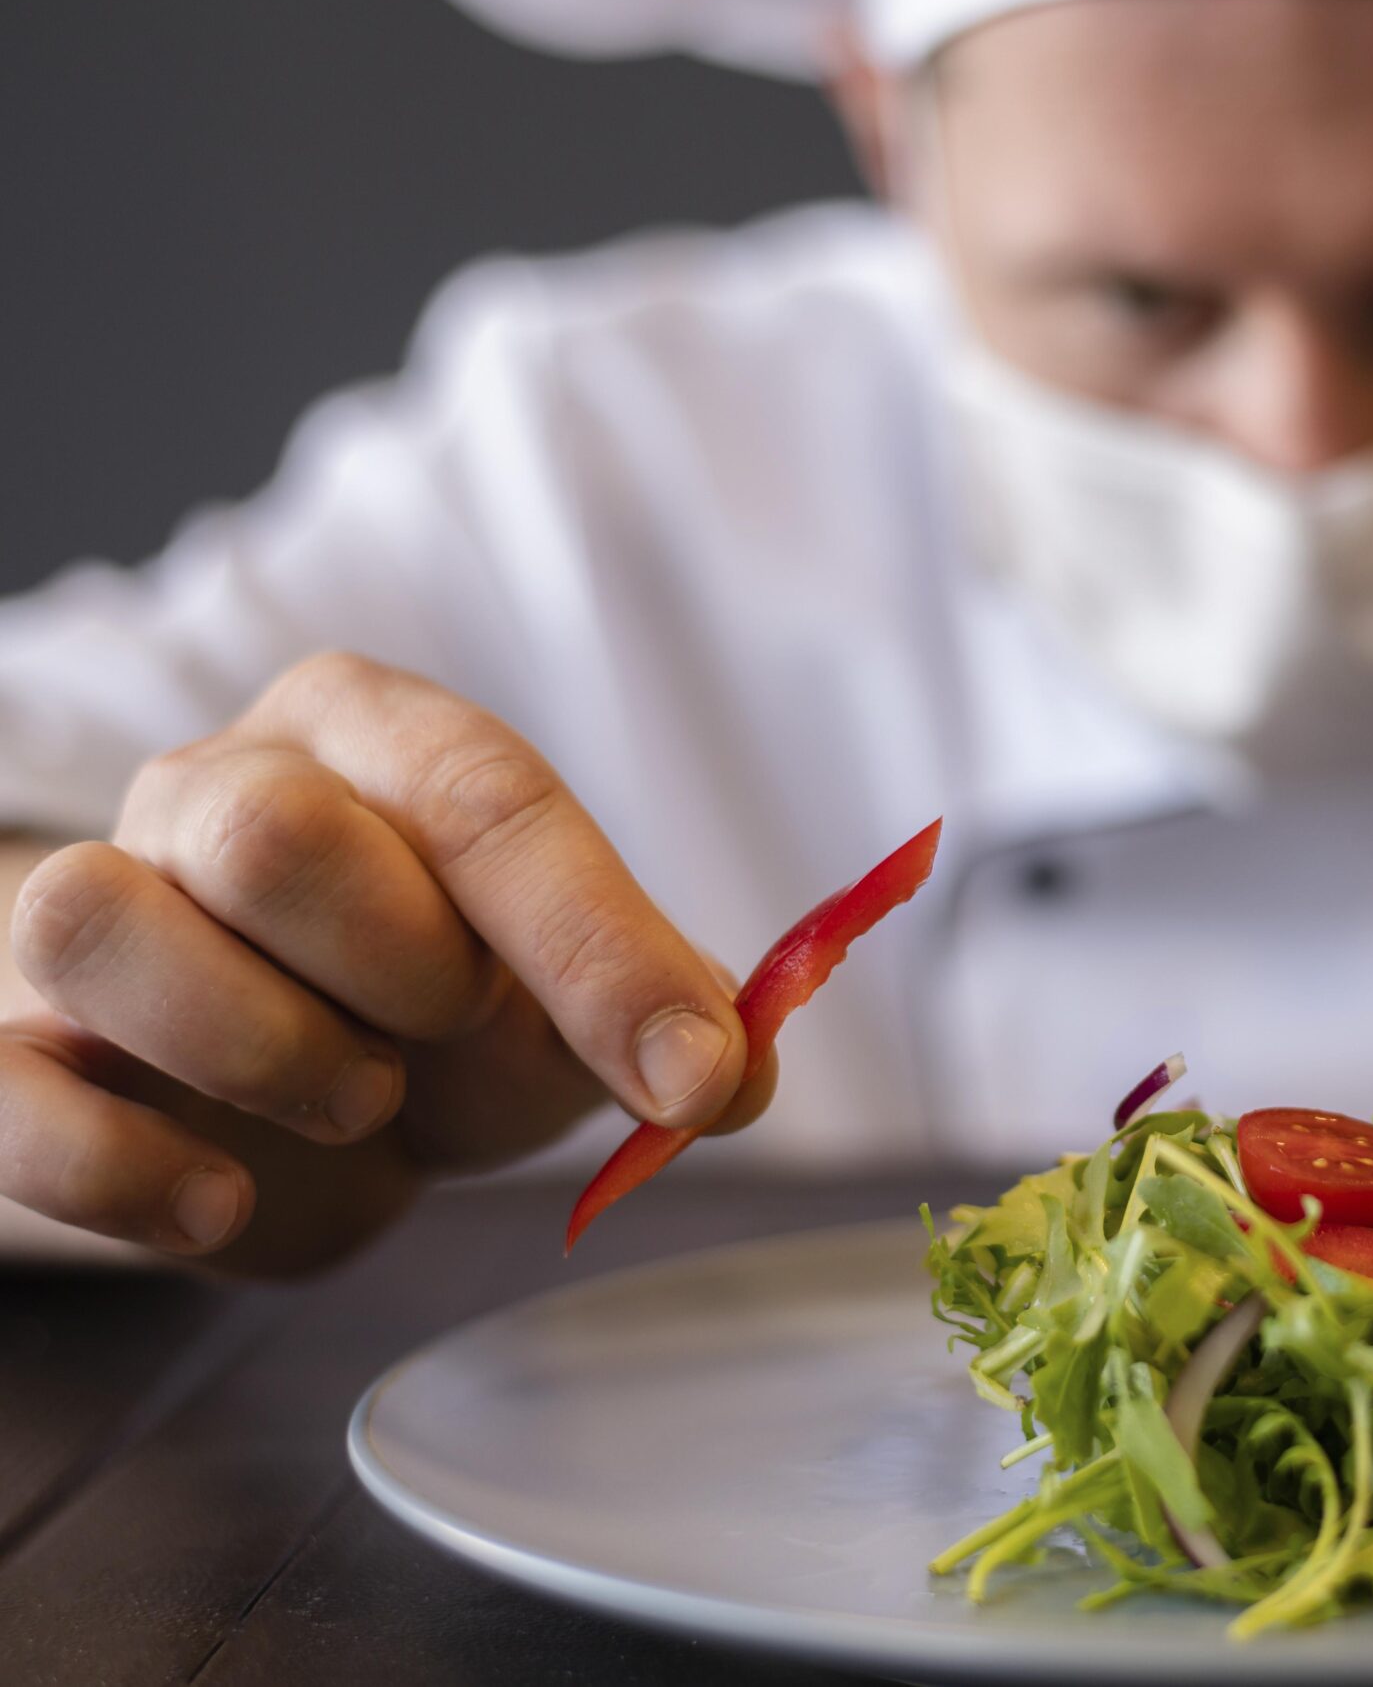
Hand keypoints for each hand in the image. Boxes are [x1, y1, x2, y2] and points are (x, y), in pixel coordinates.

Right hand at [0, 653, 771, 1272]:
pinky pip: (7, 1089)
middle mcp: (214, 791)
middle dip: (398, 963)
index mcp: (376, 740)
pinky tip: (225, 1197)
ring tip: (355, 1102)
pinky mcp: (6, 1044)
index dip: (598, 946)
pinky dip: (123, 1165)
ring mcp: (93, 906)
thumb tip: (733, 1073)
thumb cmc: (426, 1010)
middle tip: (447, 1035)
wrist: (266, 1079)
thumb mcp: (562, 1002)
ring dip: (261, 1047)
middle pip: (270, 830)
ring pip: (100, 919)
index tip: (692, 1074)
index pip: (485, 799)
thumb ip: (660, 1016)